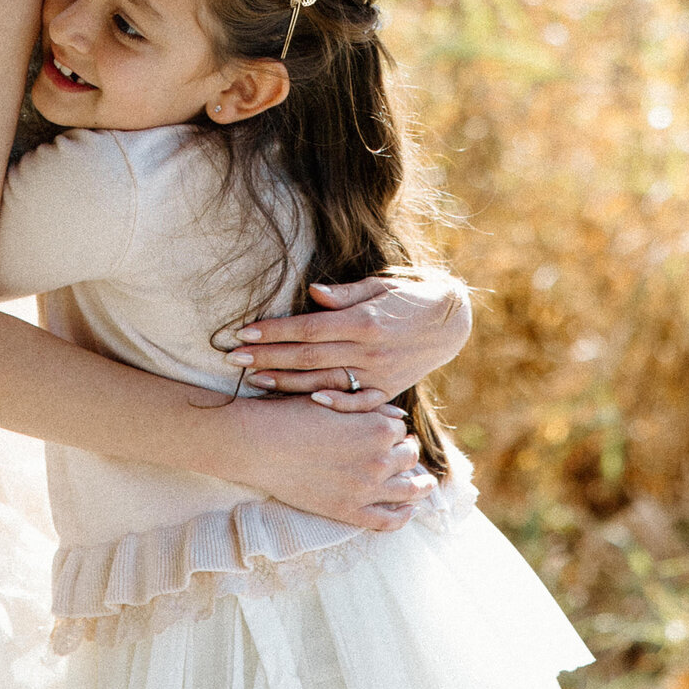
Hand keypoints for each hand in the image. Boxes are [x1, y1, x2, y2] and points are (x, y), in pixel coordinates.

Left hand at [228, 270, 471, 406]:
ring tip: (256, 379)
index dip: (274, 330)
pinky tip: (308, 402)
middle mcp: (369, 350)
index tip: (244, 331)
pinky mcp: (389, 388)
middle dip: (268, 356)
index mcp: (363, 321)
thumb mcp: (380, 284)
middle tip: (235, 358)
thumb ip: (345, 294)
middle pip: (308, 356)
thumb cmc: (410, 294)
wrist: (453, 321)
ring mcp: (379, 373)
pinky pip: (358, 402)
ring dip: (288, 381)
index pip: (307, 327)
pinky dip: (334, 404)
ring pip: (325, 379)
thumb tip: (312, 294)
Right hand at [230, 394, 434, 529]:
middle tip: (404, 450)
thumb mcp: (333, 399)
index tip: (388, 429)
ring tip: (425, 483)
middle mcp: (379, 459)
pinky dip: (403, 516)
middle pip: (408, 455)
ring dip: (420, 484)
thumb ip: (368, 406)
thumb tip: (395, 415)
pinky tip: (409, 509)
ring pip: (408, 488)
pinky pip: (389, 520)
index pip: (399, 427)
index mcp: (377, 428)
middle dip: (406, 450)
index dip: (393, 426)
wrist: (259, 444)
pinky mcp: (349, 512)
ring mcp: (366, 489)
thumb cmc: (291, 414)